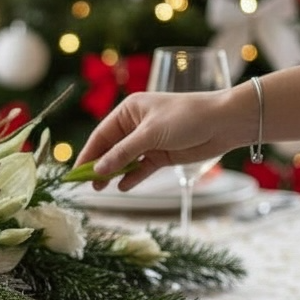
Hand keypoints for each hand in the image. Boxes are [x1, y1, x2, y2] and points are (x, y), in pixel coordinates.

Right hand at [75, 89, 247, 190]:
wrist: (224, 122)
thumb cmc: (186, 118)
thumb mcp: (150, 134)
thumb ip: (123, 153)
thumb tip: (98, 170)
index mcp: (129, 111)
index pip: (101, 135)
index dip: (88, 154)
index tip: (75, 172)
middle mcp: (136, 125)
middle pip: (110, 148)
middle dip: (99, 166)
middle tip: (86, 185)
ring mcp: (149, 141)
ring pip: (125, 160)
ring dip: (114, 173)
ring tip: (101, 188)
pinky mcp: (162, 154)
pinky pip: (141, 168)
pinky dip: (132, 177)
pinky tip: (123, 186)